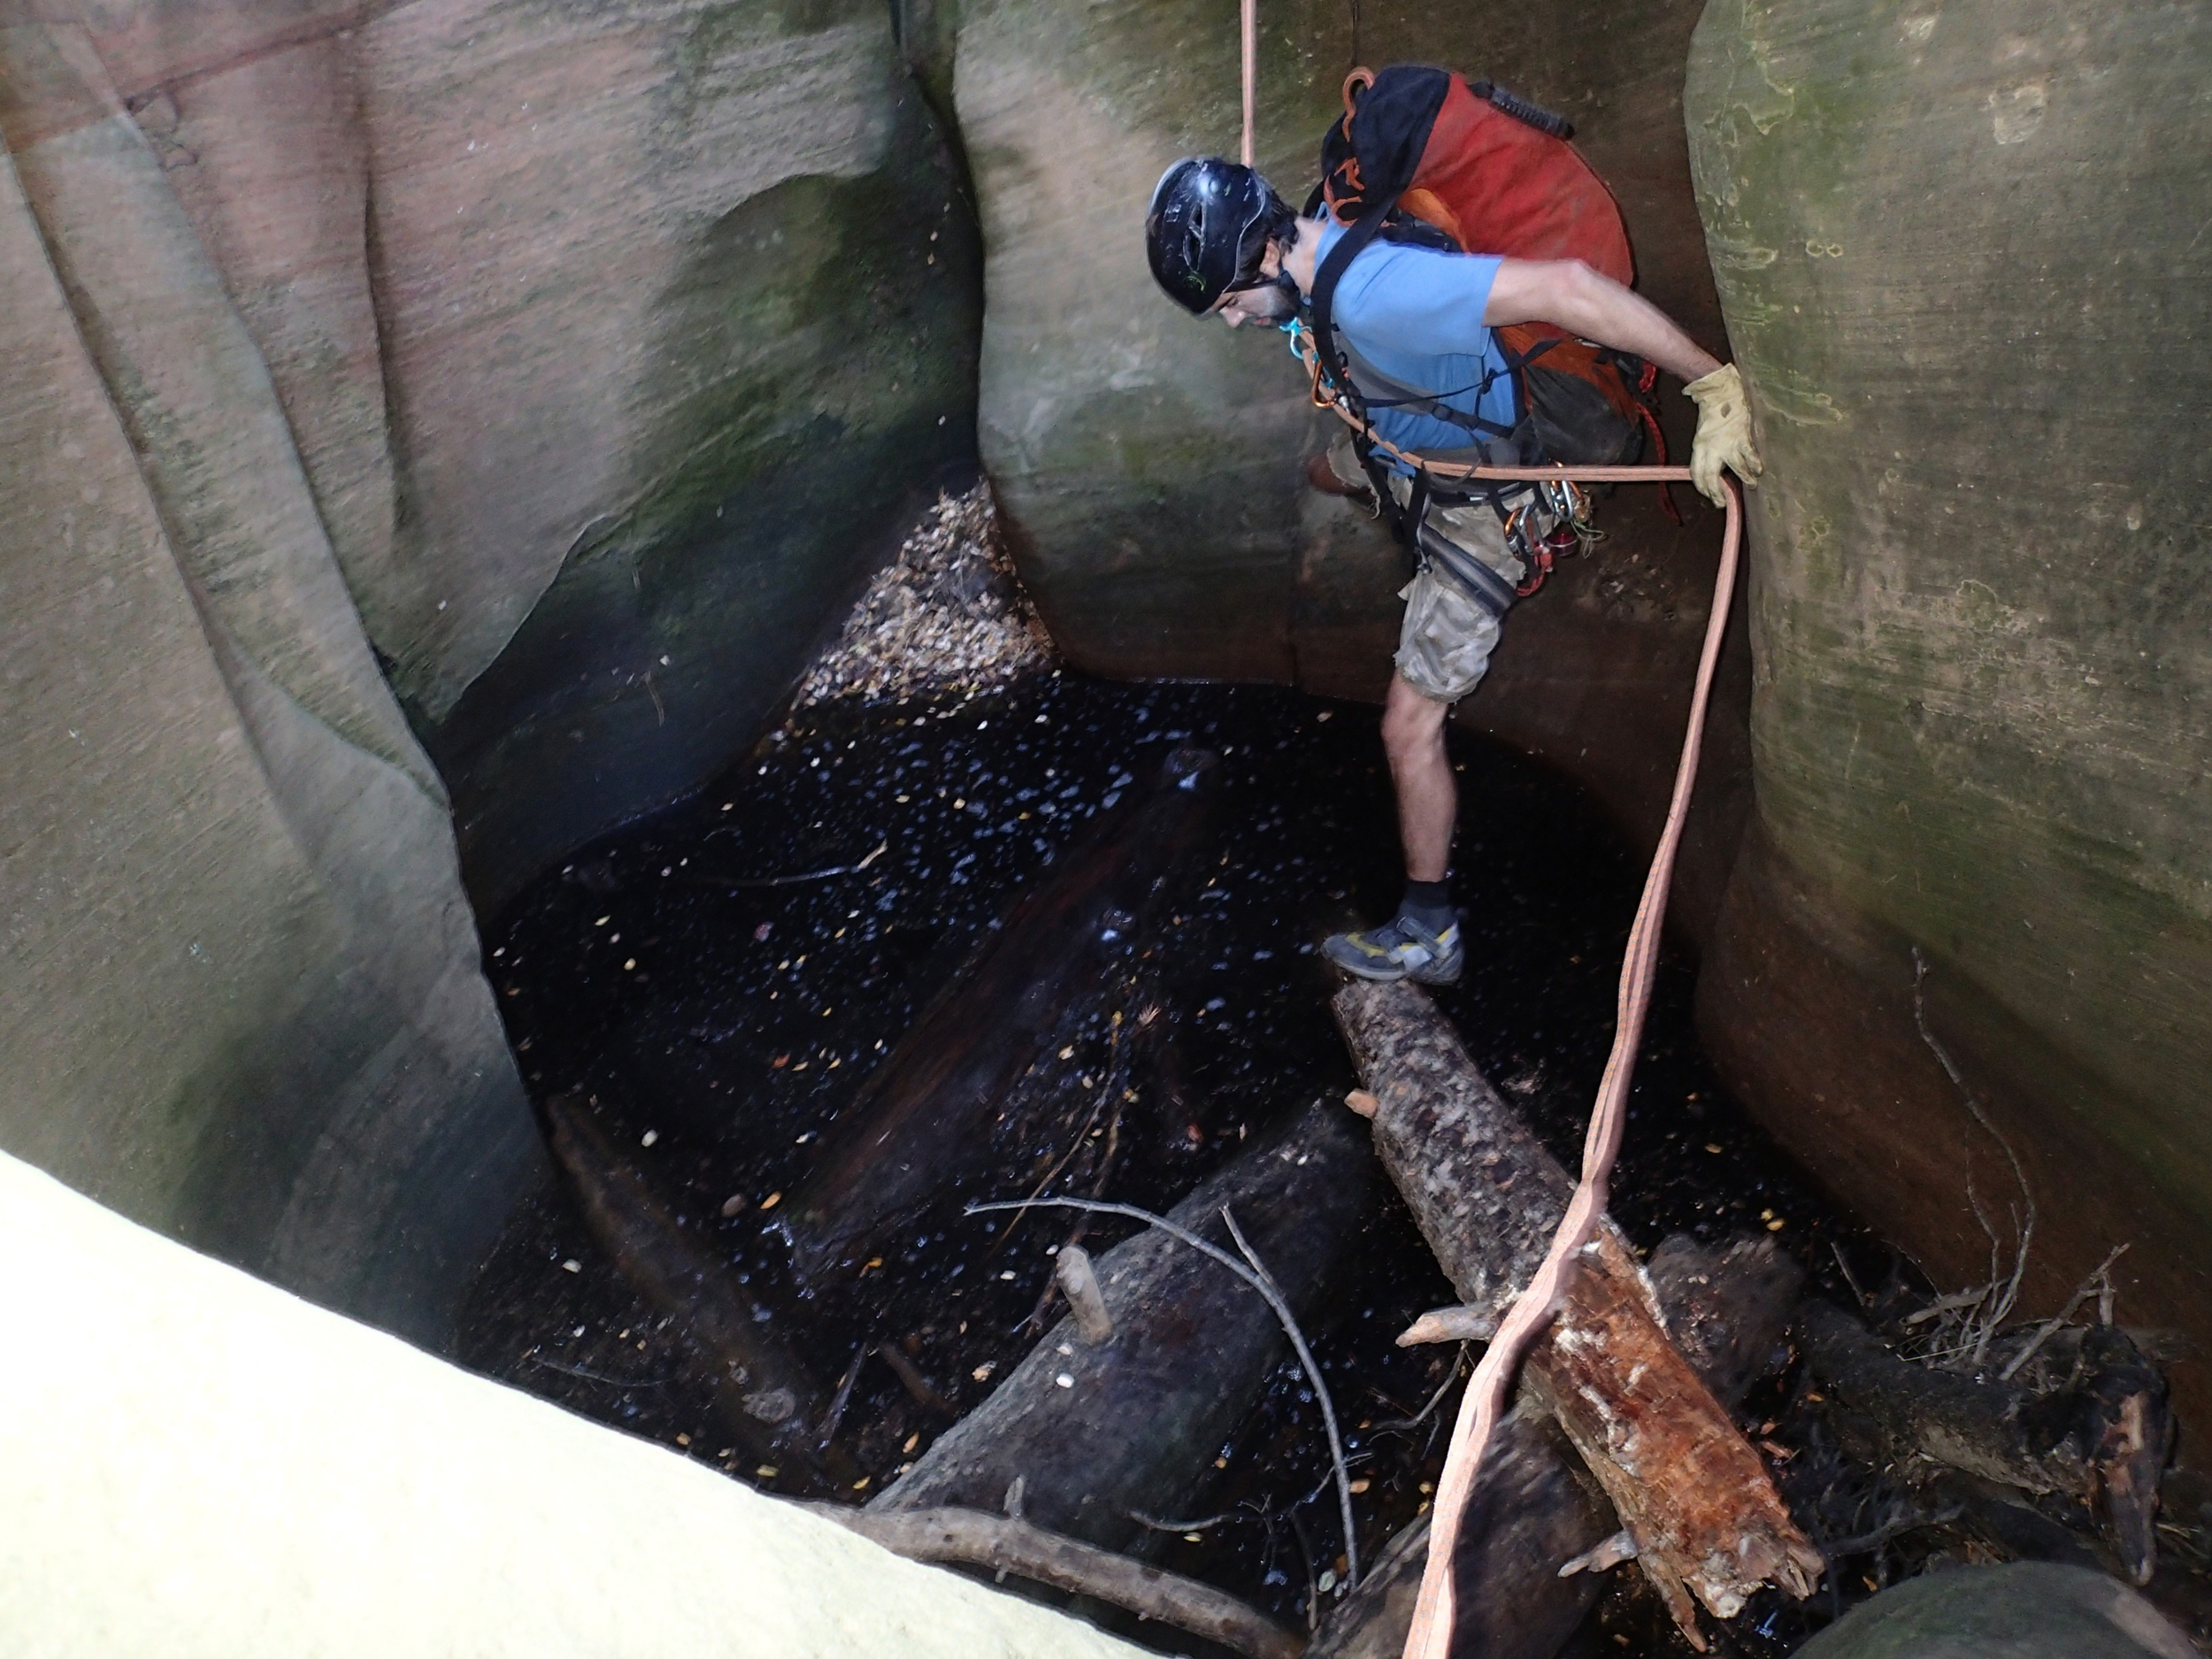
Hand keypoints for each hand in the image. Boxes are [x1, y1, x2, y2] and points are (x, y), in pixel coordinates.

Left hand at [1684, 363, 1761, 507]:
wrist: (1723, 389)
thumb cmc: (1715, 411)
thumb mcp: (1705, 433)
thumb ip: (1708, 450)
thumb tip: (1716, 469)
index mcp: (1699, 445)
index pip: (1697, 473)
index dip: (1703, 487)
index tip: (1710, 495)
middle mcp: (1711, 446)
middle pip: (1710, 476)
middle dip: (1716, 493)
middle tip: (1721, 503)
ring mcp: (1727, 442)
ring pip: (1734, 468)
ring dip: (1744, 479)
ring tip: (1751, 484)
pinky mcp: (1742, 435)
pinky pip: (1749, 455)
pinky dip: (1755, 464)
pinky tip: (1759, 470)